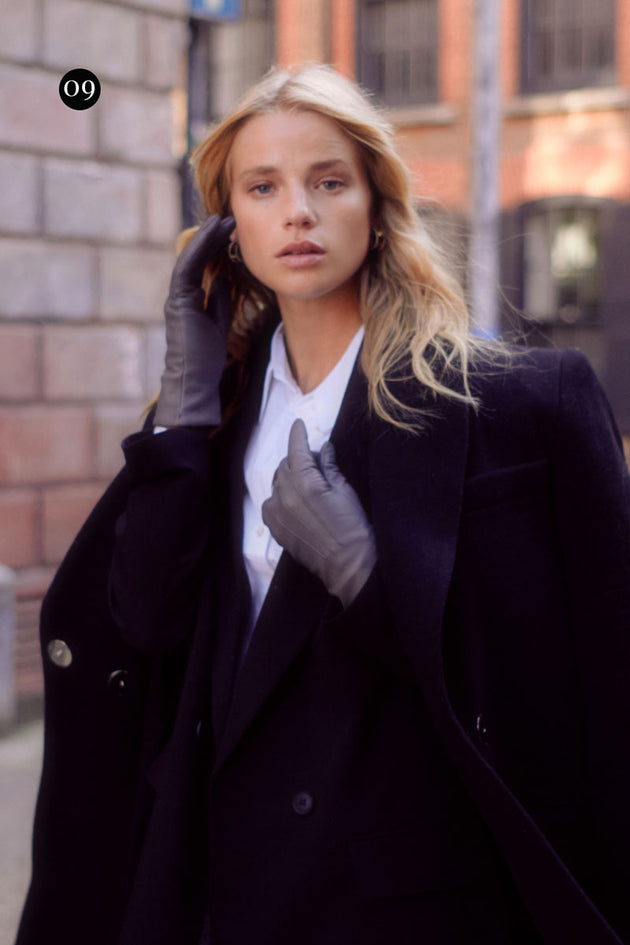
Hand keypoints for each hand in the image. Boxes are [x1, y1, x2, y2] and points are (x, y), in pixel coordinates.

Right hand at [154, 214, 234, 427]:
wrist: (194, 382)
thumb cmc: (206, 360)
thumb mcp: (218, 324)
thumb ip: (220, 302)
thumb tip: (225, 280)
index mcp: (190, 300)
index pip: (203, 267)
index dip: (216, 247)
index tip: (230, 232)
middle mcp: (180, 295)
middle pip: (196, 258)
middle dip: (211, 238)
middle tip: (228, 218)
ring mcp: (177, 298)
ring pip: (190, 259)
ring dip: (206, 238)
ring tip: (221, 220)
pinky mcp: (178, 302)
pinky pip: (188, 269)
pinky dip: (200, 250)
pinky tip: (212, 236)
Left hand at [262, 419, 376, 607]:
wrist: (345, 564)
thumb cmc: (352, 527)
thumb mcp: (344, 491)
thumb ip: (329, 467)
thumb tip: (324, 448)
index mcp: (304, 482)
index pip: (296, 448)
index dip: (298, 434)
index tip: (299, 424)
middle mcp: (284, 494)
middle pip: (285, 465)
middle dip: (299, 459)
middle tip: (317, 464)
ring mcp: (276, 512)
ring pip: (278, 483)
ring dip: (290, 479)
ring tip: (309, 489)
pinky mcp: (274, 527)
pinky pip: (271, 503)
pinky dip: (282, 497)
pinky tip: (297, 504)